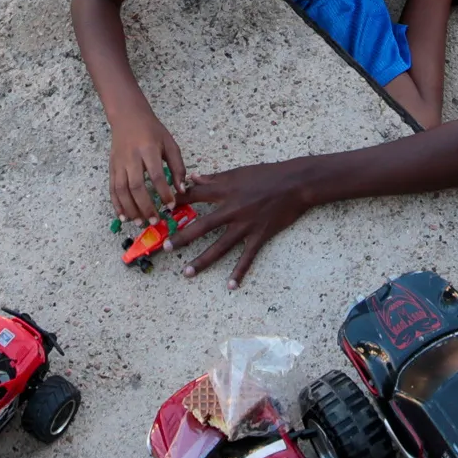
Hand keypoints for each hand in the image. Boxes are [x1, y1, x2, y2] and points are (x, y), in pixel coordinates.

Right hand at [108, 117, 185, 226]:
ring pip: (121, 190)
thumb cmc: (152, 131)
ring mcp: (118, 163)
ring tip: (139, 222)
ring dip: (130, 209)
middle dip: (145, 206)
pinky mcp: (111, 167)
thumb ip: (177, 166)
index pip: (156, 175)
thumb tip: (181, 189)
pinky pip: (112, 189)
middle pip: (136, 186)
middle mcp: (131, 157)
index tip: (171, 205)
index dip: (164, 192)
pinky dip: (116, 204)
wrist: (128, 117)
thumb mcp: (170, 143)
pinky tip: (123, 216)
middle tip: (154, 220)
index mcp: (148, 149)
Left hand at [174, 160, 316, 284]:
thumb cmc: (267, 174)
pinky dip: (239, 272)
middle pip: (202, 225)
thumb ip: (214, 178)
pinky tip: (230, 286)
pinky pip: (247, 257)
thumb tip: (193, 178)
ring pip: (220, 246)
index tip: (161, 211)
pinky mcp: (260, 235)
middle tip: (166, 248)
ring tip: (187, 272)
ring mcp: (246, 224)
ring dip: (203, 260)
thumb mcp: (238, 171)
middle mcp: (233, 209)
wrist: (296, 183)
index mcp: (226, 190)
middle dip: (183, 237)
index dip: (177, 203)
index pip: (195, 196)